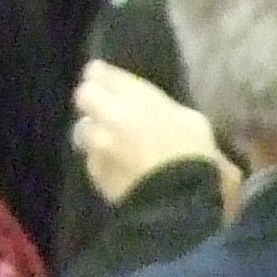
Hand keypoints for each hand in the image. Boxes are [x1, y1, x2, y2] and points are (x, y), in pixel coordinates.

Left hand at [72, 60, 226, 205]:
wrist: (177, 202)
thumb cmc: (195, 158)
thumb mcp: (193, 122)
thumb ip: (166, 109)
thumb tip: (161, 111)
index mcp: (136, 97)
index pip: (100, 73)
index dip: (101, 75)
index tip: (106, 79)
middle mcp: (110, 115)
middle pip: (83, 95)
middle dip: (92, 100)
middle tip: (105, 109)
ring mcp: (98, 145)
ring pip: (82, 128)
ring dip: (92, 132)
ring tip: (107, 141)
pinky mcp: (95, 172)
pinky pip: (91, 158)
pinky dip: (100, 160)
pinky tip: (116, 167)